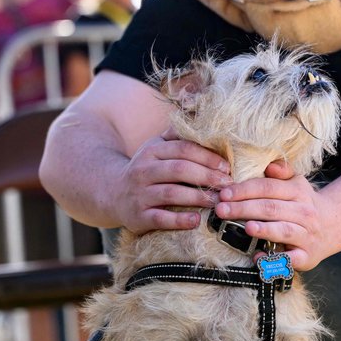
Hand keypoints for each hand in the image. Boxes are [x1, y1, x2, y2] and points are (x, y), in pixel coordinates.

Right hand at [114, 127, 232, 232]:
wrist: (112, 193)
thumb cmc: (145, 169)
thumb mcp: (155, 148)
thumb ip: (176, 136)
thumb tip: (204, 120)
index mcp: (151, 152)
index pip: (183, 149)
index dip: (207, 157)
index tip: (227, 167)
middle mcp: (143, 171)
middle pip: (180, 169)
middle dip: (207, 176)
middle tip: (228, 184)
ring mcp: (140, 194)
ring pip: (171, 193)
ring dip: (198, 197)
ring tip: (217, 201)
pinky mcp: (138, 217)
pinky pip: (160, 218)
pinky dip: (179, 220)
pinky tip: (196, 220)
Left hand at [214, 160, 333, 270]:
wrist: (334, 226)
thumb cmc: (304, 204)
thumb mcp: (297, 183)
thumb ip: (282, 172)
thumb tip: (270, 165)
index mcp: (298, 192)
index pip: (269, 188)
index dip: (245, 190)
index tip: (224, 193)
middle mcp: (304, 213)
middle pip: (271, 208)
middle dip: (244, 208)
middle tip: (221, 210)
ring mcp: (306, 235)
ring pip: (284, 231)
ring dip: (264, 229)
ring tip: (247, 227)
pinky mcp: (306, 257)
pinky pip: (290, 259)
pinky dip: (275, 260)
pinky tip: (258, 257)